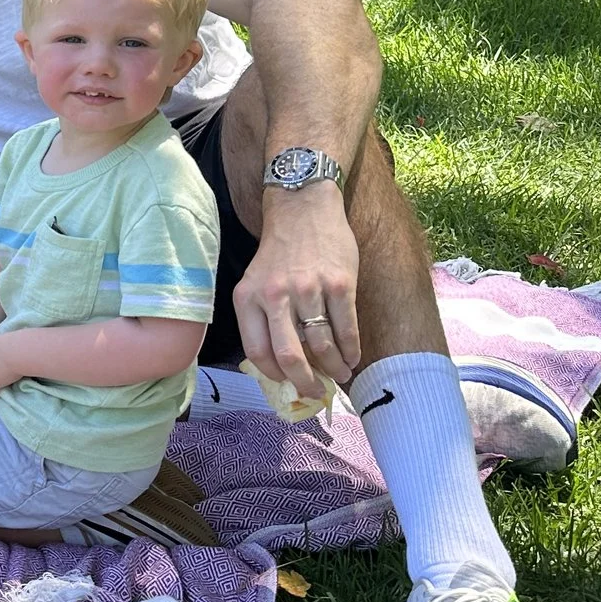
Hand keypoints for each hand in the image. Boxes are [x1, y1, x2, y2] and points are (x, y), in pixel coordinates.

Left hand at [232, 187, 361, 400]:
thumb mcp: (255, 281)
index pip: (257, 352)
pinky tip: (352, 357)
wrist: (303, 209)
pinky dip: (351, 350)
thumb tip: (282, 366)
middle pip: (290, 356)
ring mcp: (309, 289)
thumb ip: (262, 317)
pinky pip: (347, 328)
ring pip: (322, 346)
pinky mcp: (340, 283)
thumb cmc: (280, 252)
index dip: (274, 375)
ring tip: (340, 375)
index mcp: (248, 298)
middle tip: (316, 392)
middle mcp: (276, 295)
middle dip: (305, 383)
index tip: (287, 383)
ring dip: (333, 369)